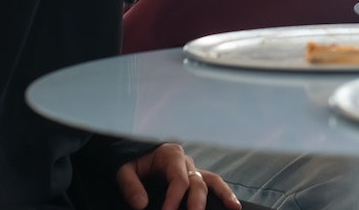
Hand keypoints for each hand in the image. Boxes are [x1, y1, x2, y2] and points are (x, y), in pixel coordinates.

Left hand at [115, 143, 240, 209]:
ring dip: (224, 195)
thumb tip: (141, 205)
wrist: (137, 154)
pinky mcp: (195, 179)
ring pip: (212, 181)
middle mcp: (186, 162)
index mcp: (170, 155)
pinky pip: (212, 184)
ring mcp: (193, 170)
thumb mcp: (124, 169)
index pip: (178, 179)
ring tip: (234, 208)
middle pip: (197, 182)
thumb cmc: (132, 162)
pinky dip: (223, 194)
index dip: (174, 199)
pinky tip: (232, 206)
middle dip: (197, 202)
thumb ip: (130, 185)